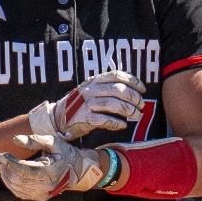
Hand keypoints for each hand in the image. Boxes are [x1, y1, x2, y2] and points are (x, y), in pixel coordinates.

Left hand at [0, 135, 110, 200]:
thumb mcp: (53, 142)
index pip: (23, 169)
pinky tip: (8, 174)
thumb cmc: (64, 153)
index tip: (1, 154)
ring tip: (1, 165)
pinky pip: (20, 194)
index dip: (9, 162)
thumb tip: (15, 139)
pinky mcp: (40, 198)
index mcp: (50, 171)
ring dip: (6, 177)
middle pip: (18, 180)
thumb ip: (34, 140)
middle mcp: (47, 186)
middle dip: (5, 168)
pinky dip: (11, 185)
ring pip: (17, 188)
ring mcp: (43, 194)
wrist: (78, 170)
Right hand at [28, 70, 144, 141]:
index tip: (142, 89)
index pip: (116, 75)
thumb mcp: (92, 90)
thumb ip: (108, 88)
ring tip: (136, 116)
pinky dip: (116, 123)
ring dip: (128, 110)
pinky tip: (123, 125)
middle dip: (134, 98)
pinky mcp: (84, 118)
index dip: (132, 81)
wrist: (58, 118)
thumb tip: (133, 91)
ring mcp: (86, 104)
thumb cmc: (80, 105)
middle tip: (141, 105)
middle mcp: (90, 90)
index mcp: (94, 80)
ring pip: (113, 104)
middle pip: (118, 90)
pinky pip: (104, 119)